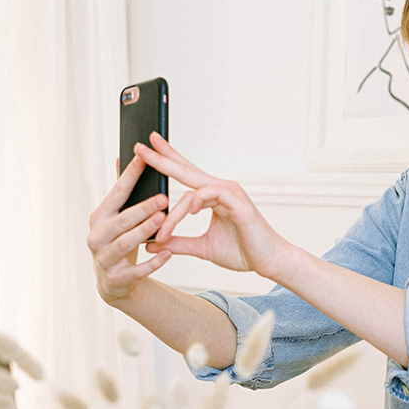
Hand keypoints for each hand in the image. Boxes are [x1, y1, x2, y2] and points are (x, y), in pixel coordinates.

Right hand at [87, 154, 171, 302]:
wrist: (114, 281)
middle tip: (163, 198)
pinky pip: (137, 270)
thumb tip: (121, 157)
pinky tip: (168, 253)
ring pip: (126, 243)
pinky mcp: (115, 278)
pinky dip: (153, 262)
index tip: (145, 157)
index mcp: (99, 217)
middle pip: (122, 220)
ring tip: (164, 220)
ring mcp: (104, 258)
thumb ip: (121, 191)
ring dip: (145, 231)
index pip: (116, 193)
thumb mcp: (117, 217)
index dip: (130, 176)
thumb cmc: (120, 240)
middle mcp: (96, 236)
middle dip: (142, 208)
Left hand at [139, 132, 290, 278]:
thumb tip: (151, 243)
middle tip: (140, 146)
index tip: (146, 147)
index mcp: (212, 195)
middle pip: (186, 169)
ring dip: (173, 210)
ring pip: (193, 190)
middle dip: (162, 158)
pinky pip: (210, 195)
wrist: (268, 262)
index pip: (185, 172)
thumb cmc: (242, 252)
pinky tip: (188, 209)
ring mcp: (230, 193)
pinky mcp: (238, 202)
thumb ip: (177, 243)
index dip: (167, 158)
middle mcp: (220, 188)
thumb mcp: (201, 248)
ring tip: (160, 224)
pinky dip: (197, 202)